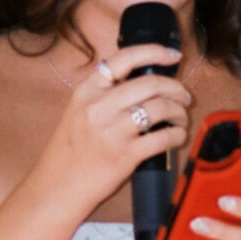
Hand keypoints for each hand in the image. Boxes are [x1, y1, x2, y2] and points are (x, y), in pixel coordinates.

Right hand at [35, 43, 189, 213]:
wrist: (57, 188)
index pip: (124, 59)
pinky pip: (164, 137)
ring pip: (161, 108)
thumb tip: (145, 84)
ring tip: (180, 118)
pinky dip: (178, 135)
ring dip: (179, 112)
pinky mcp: (125, 155)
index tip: (172, 56)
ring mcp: (112, 131)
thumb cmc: (69, 153)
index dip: (154, 52)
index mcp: (86, 92)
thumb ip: (103, 95)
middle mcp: (98, 107)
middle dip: (176, 88)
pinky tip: (177, 136)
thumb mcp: (77, 112)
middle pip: (151, 83)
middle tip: (183, 96)